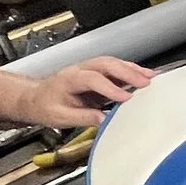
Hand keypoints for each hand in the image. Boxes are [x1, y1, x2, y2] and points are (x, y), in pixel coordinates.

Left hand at [15, 57, 155, 128]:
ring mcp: (88, 70)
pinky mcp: (96, 75)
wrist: (34, 98)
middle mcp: (80, 70)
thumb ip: (83, 117)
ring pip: (112, 64)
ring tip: (150, 77)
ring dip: (132, 69)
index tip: (125, 99)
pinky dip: (130, 72)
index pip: (92, 79)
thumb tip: (105, 120)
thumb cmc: (44, 107)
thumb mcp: (59, 117)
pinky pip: (114, 69)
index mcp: (68, 80)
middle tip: (145, 82)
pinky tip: (143, 77)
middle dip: (127, 72)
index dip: (109, 88)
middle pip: (105, 64)